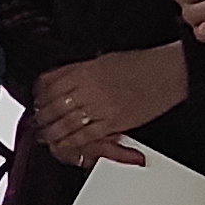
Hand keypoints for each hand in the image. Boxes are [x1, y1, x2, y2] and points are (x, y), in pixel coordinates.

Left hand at [37, 44, 188, 167]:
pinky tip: (63, 143)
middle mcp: (91, 89)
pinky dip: (71, 141)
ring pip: (66, 123)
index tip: (36, 101)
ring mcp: (102, 107)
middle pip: (55, 106)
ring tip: (45, 135)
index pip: (50, 85)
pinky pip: (86, 136)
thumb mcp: (104, 60)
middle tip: (36, 122)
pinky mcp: (115, 122)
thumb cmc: (141, 64)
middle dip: (41, 116)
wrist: (169, 73)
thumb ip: (80, 70)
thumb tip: (60, 78)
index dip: (39, 96)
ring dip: (52, 131)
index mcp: (86, 70)